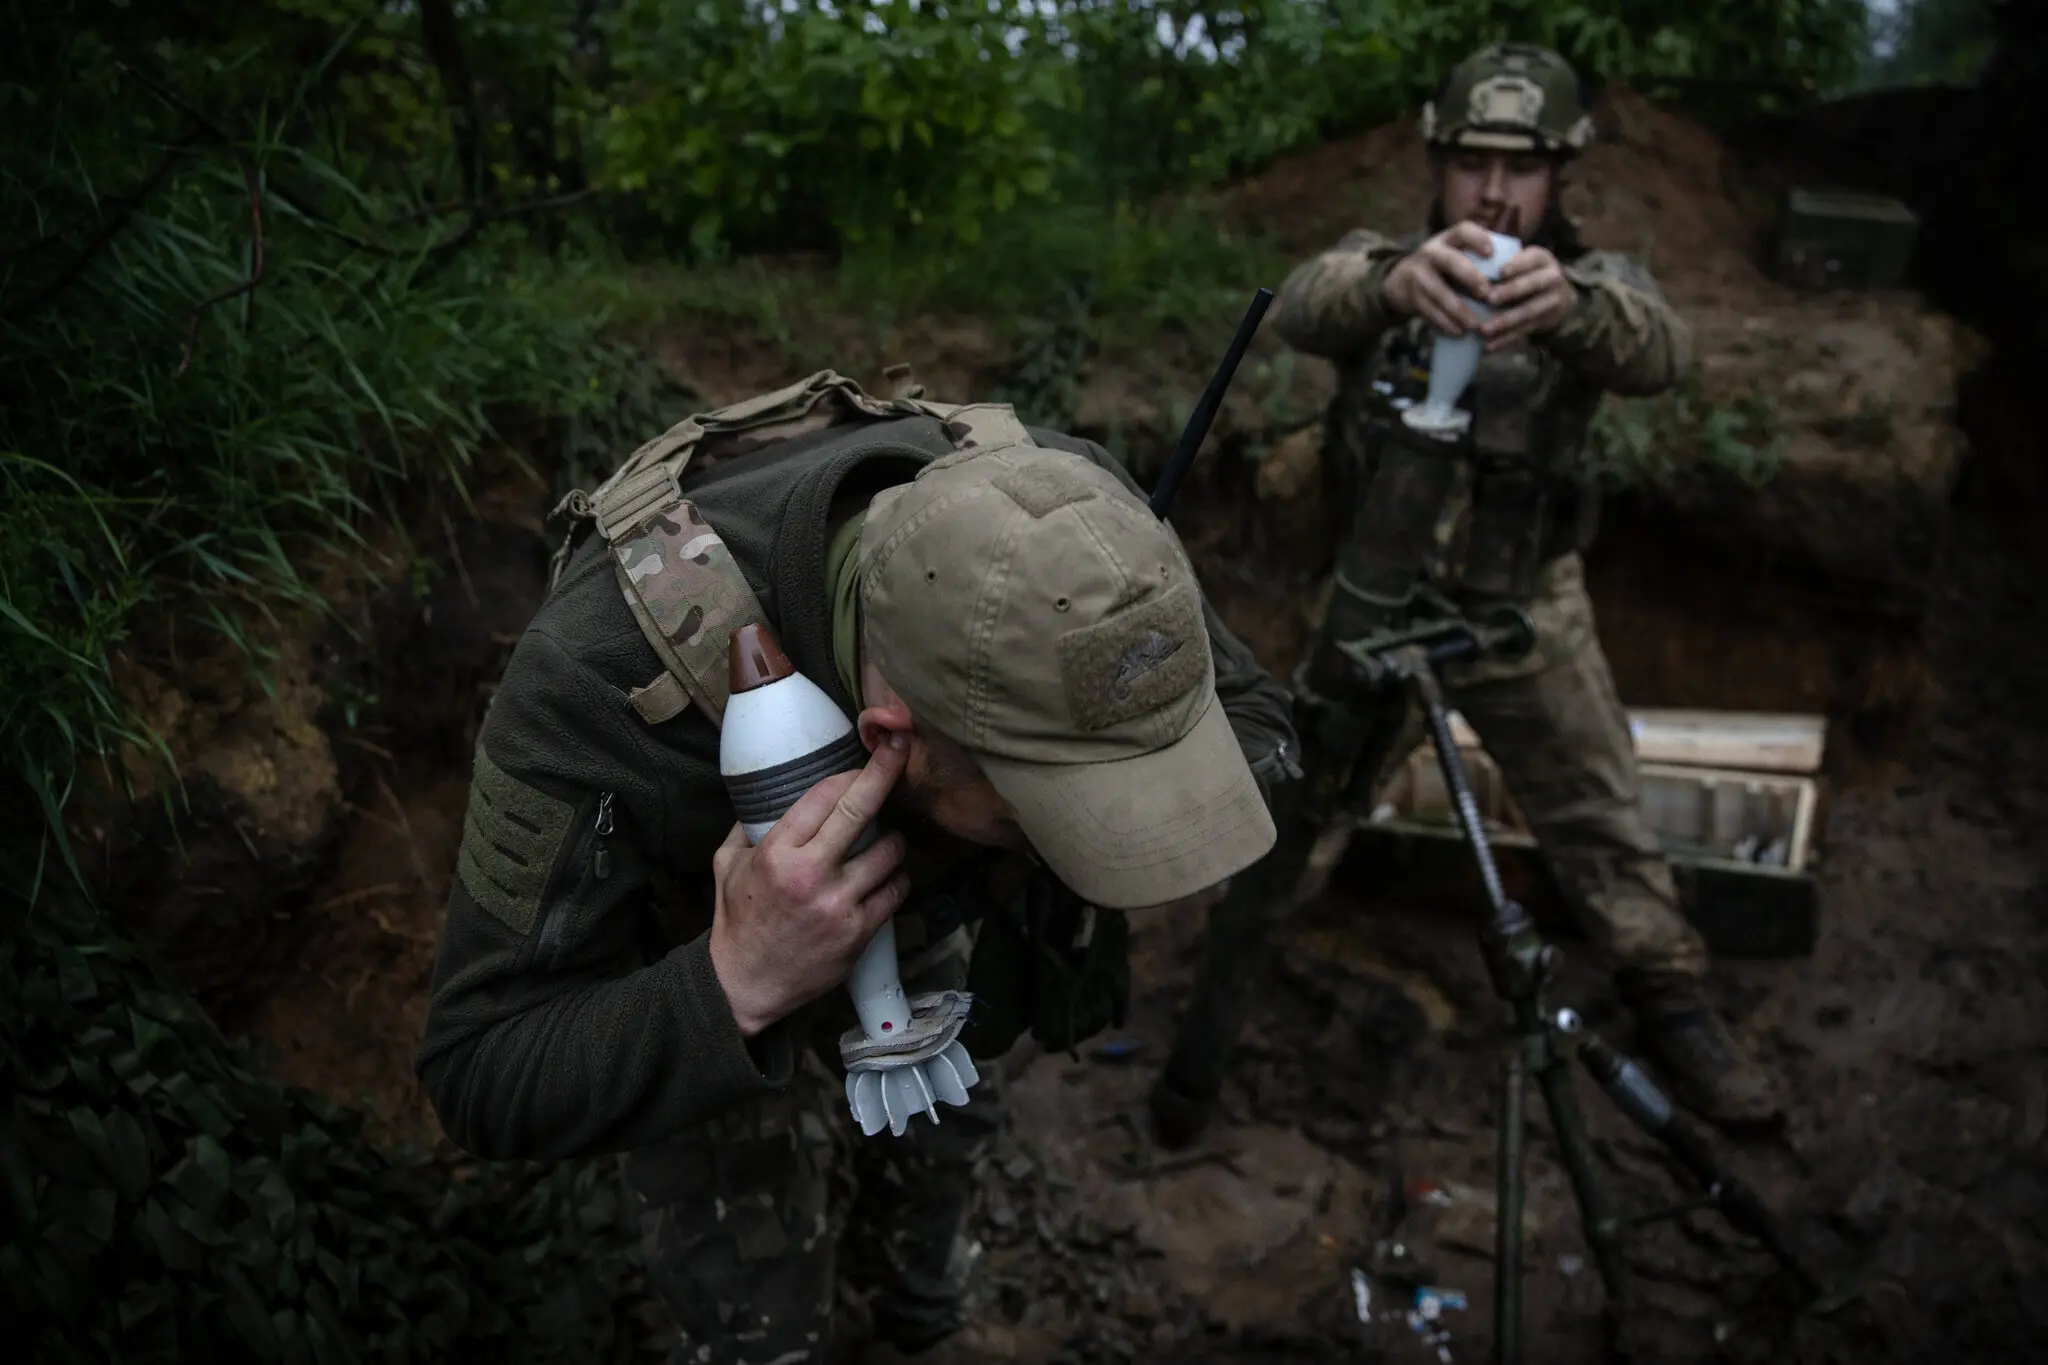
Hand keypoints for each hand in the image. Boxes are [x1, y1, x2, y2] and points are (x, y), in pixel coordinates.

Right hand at [708, 733, 912, 1036]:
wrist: (745, 985)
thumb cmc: (737, 921)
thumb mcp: (727, 864)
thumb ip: (748, 825)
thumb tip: (769, 790)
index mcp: (777, 853)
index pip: (825, 794)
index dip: (851, 771)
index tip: (864, 759)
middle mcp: (811, 874)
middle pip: (862, 809)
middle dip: (887, 771)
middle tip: (901, 749)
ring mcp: (839, 905)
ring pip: (891, 851)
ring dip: (894, 840)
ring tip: (885, 840)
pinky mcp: (859, 933)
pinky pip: (896, 891)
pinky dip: (897, 878)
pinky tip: (886, 876)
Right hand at [1382, 221, 1505, 336]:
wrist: (1401, 282)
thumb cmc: (1442, 269)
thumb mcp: (1454, 255)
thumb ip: (1477, 259)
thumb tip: (1517, 272)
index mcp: (1447, 240)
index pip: (1463, 231)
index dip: (1478, 239)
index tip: (1492, 253)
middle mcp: (1431, 253)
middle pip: (1451, 262)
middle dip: (1470, 277)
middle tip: (1487, 294)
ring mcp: (1418, 275)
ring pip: (1440, 293)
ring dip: (1459, 310)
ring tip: (1476, 325)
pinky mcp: (1412, 297)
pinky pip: (1430, 312)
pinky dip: (1446, 324)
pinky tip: (1460, 332)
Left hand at [1479, 245, 1576, 350]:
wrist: (1558, 295)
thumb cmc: (1526, 273)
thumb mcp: (1521, 261)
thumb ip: (1501, 261)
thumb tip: (1468, 266)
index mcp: (1541, 258)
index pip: (1530, 260)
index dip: (1516, 266)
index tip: (1500, 272)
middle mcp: (1552, 278)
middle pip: (1532, 285)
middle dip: (1510, 292)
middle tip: (1489, 299)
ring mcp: (1553, 301)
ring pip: (1527, 312)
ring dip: (1505, 322)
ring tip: (1484, 329)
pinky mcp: (1546, 322)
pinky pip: (1524, 331)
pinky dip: (1506, 340)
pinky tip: (1489, 345)